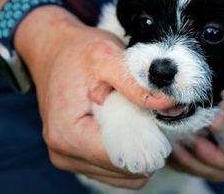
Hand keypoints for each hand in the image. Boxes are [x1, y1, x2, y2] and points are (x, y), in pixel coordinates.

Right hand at [14, 6, 172, 188]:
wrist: (54, 50)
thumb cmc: (77, 52)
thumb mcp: (107, 58)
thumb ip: (137, 84)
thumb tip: (169, 104)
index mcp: (68, 133)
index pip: (121, 158)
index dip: (148, 143)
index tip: (161, 122)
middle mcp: (63, 153)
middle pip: (123, 170)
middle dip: (145, 148)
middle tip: (152, 118)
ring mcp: (67, 158)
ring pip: (121, 175)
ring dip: (138, 152)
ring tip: (139, 121)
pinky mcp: (75, 157)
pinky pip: (112, 170)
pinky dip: (128, 153)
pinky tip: (129, 129)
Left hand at [168, 19, 223, 180]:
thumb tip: (215, 125)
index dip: (217, 158)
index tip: (195, 141)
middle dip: (198, 161)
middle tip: (177, 144)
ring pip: (210, 162)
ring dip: (188, 158)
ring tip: (171, 142)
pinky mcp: (218, 123)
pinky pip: (200, 147)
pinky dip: (184, 148)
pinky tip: (170, 134)